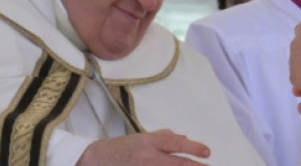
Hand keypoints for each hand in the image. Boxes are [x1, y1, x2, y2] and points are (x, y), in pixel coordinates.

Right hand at [76, 129, 210, 165]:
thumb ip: (163, 138)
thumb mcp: (141, 137)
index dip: (194, 148)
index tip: (207, 152)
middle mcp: (147, 158)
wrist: (93, 161)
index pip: (176, 143)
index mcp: (148, 142)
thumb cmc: (119, 149)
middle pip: (177, 164)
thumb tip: (184, 139)